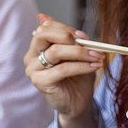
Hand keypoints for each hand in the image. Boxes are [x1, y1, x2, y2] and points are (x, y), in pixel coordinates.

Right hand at [24, 13, 104, 127]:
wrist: (78, 101)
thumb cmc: (77, 76)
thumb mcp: (77, 54)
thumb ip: (75, 41)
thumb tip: (79, 33)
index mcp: (38, 46)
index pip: (46, 27)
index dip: (66, 28)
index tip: (85, 37)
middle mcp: (31, 56)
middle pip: (42, 33)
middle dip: (66, 35)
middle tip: (87, 43)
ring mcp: (33, 69)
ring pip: (55, 51)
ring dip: (80, 52)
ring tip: (96, 56)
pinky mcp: (40, 82)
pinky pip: (62, 69)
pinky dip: (81, 66)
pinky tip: (94, 66)